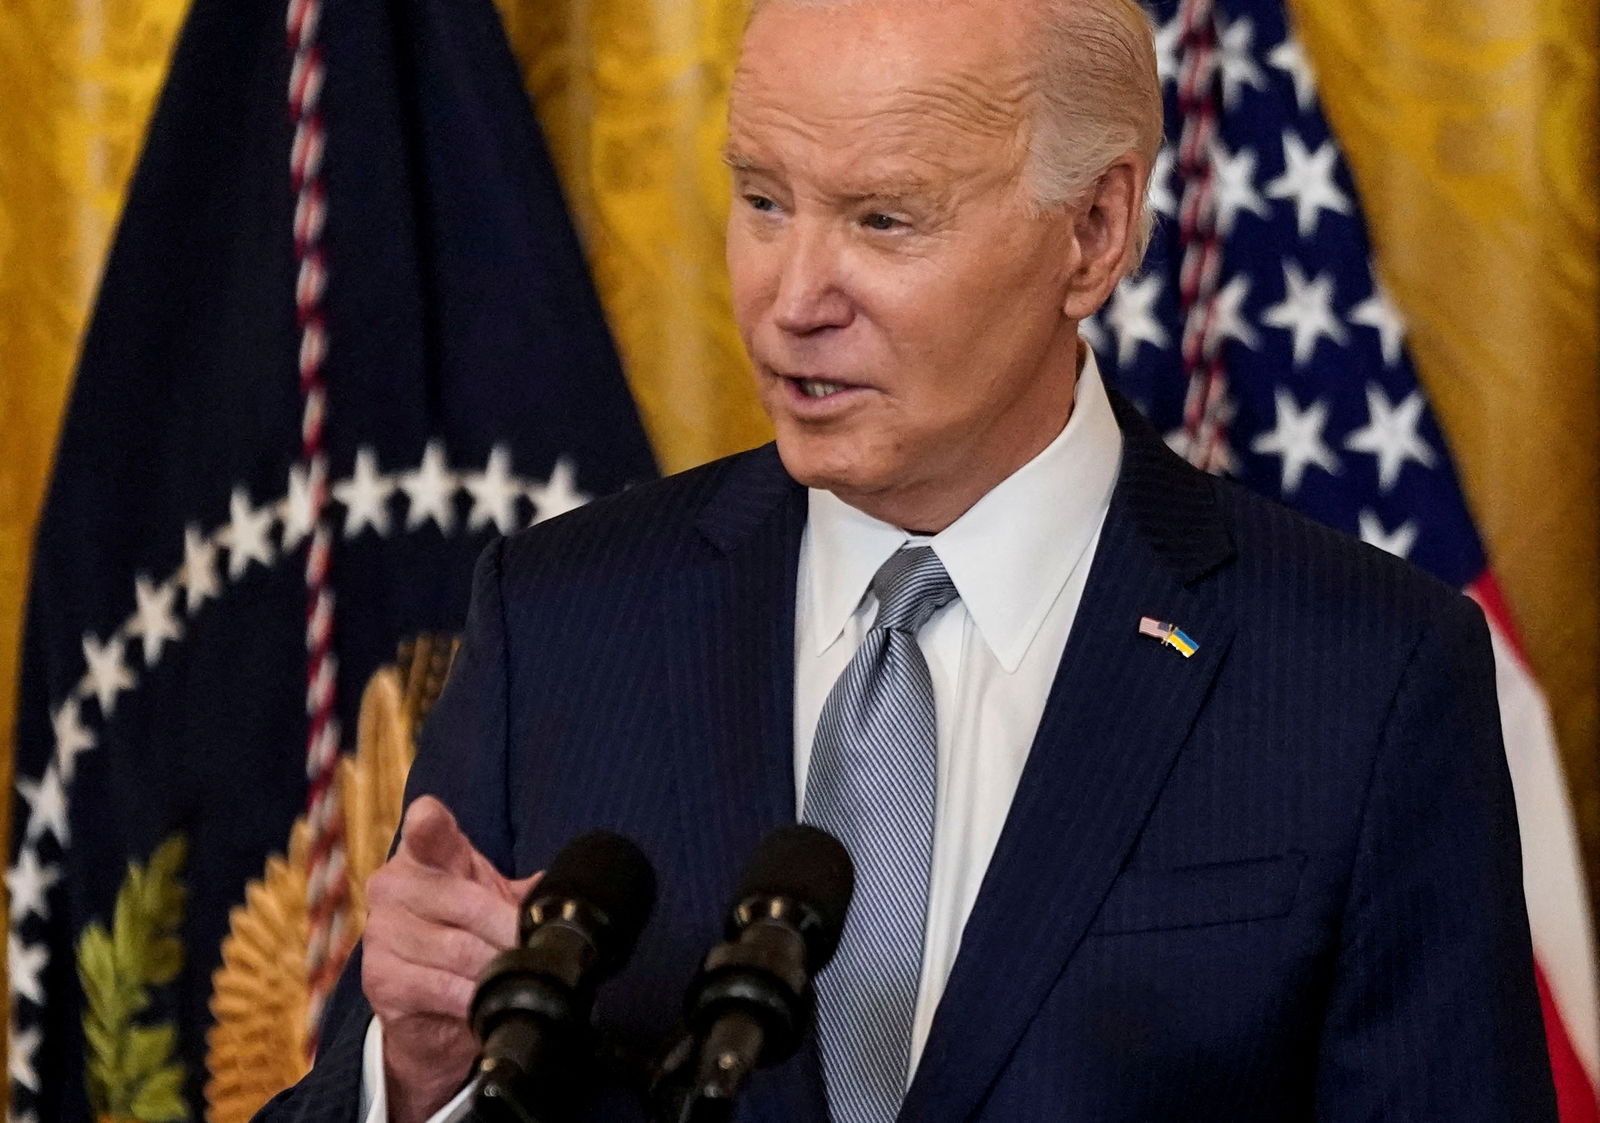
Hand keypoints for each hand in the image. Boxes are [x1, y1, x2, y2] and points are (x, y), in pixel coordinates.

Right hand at [362, 796, 539, 1122]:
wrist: (428, 1008)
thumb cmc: (466, 937)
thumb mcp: (494, 903)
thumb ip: (521, 889)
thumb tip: (563, 889)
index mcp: (423, 855)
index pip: (424, 829)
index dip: (426, 823)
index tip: (427, 819)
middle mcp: (392, 886)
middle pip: (464, 901)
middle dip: (508, 930)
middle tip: (533, 949)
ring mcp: (382, 932)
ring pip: (458, 949)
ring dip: (497, 967)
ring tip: (518, 977)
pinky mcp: (381, 979)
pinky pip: (441, 987)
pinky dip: (473, 997)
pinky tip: (487, 1003)